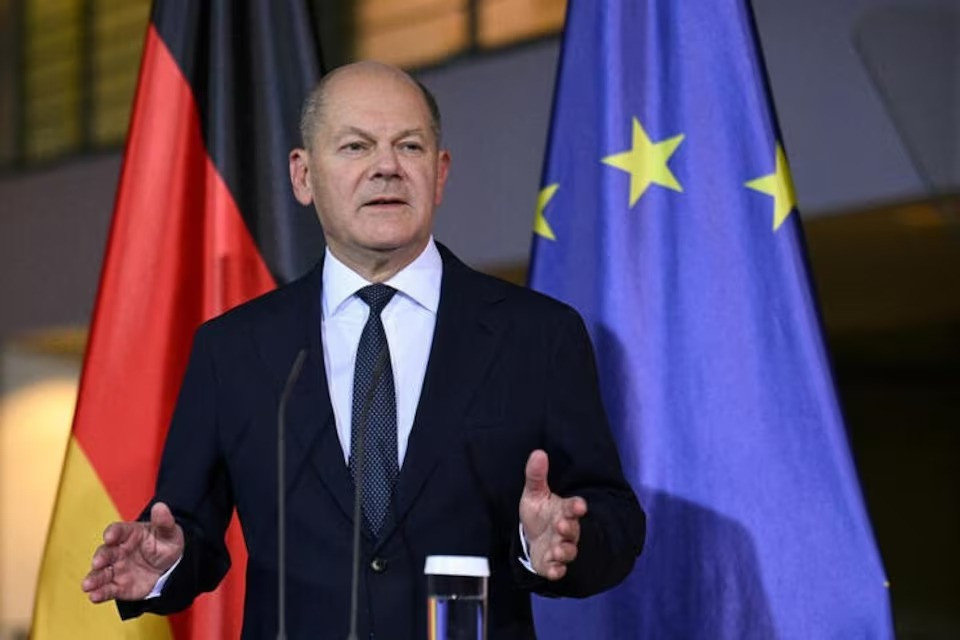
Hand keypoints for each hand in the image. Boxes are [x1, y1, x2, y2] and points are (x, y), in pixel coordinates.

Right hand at [81, 502, 183, 601]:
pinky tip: (94, 596)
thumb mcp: (169, 532)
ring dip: (93, 578)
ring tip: (87, 585)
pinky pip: (107, 590)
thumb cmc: (166, 544)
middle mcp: (118, 551)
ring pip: (101, 573)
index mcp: (129, 534)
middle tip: (98, 562)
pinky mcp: (118, 586)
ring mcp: (116, 569)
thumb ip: (164, 522)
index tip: (110, 536)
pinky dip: (99, 593)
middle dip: (100, 557)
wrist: (169, 567)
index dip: (113, 533)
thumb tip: (160, 506)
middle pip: (105, 552)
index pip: (118, 531)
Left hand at [518, 449, 587, 580]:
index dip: (577, 506)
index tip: (580, 505)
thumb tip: (538, 453)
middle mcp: (566, 530)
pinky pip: (557, 569)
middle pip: (573, 530)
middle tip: (563, 525)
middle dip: (569, 528)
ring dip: (565, 551)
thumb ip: (536, 475)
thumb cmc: (539, 513)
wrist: (533, 537)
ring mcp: (560, 547)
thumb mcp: (534, 493)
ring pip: (568, 550)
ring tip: (558, 549)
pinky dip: (557, 571)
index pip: (574, 507)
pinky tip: (554, 571)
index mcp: (564, 511)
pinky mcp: (552, 563)